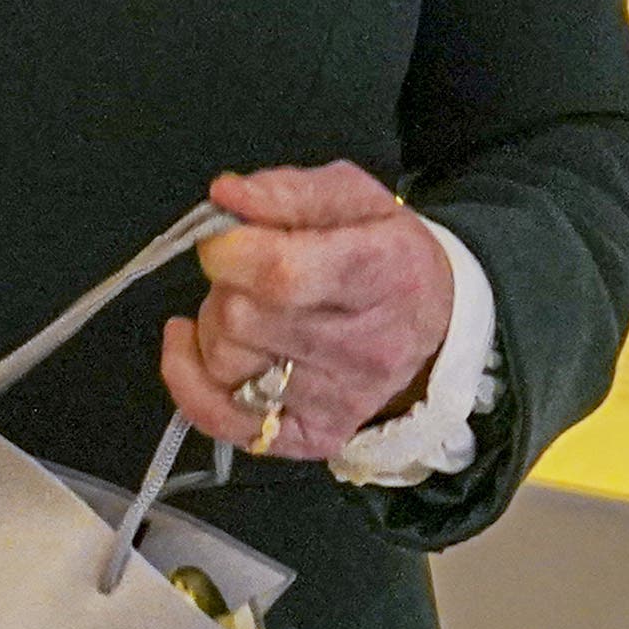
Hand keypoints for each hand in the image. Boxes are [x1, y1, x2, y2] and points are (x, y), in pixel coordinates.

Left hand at [158, 163, 449, 464]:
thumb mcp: (355, 198)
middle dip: (223, 288)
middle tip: (244, 276)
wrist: (437, 325)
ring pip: (226, 366)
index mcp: (378, 274)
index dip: (230, 251)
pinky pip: (226, 422)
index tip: (225, 240)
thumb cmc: (387, 252)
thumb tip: (224, 196)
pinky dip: (191, 384)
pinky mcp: (317, 437)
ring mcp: (339, 401)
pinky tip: (191, 348)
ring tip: (244, 313)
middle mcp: (364, 349)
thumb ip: (289, 192)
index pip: (280, 274)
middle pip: (242, 321)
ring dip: (214, 330)